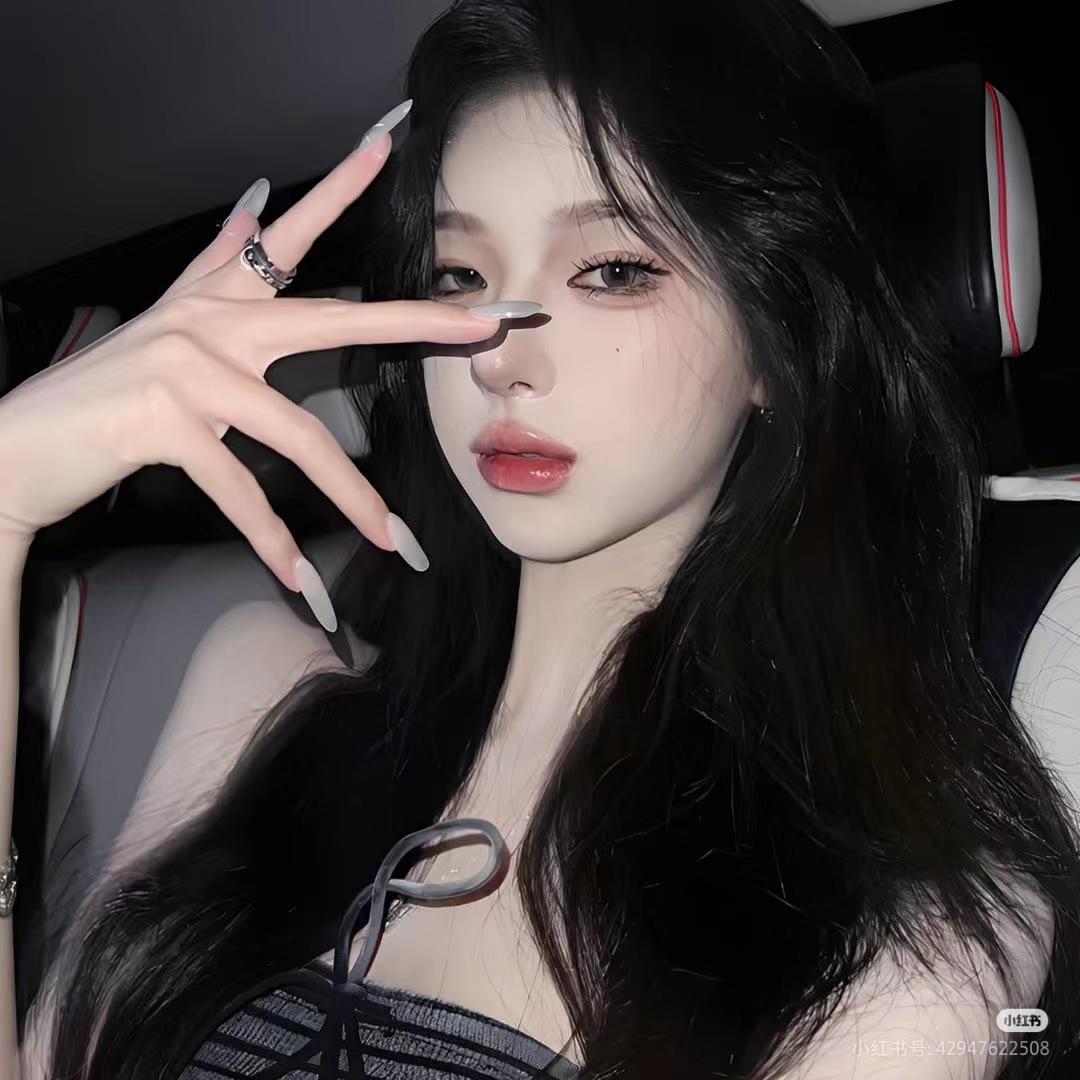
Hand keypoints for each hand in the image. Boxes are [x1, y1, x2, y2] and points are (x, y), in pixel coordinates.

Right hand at [0, 120, 502, 593]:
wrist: (19, 447)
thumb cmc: (102, 397)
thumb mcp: (166, 323)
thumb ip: (215, 266)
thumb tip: (255, 202)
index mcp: (214, 298)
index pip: (283, 233)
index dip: (336, 188)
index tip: (386, 145)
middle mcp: (208, 320)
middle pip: (331, 317)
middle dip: (415, 321)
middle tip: (483, 325)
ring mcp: (187, 367)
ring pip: (298, 433)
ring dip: (353, 496)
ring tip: (393, 541)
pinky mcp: (163, 419)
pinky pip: (241, 488)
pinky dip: (273, 540)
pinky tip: (299, 579)